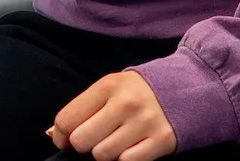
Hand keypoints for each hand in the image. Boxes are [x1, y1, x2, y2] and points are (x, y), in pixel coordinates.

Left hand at [49, 71, 177, 159]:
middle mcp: (124, 103)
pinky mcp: (161, 141)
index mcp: (107, 86)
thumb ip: (84, 107)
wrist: (187, 89)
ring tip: (117, 142)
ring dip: (106, 154)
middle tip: (96, 140)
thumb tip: (53, 134)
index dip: (61, 136)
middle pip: (82, 141)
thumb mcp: (111, 88)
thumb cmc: (138, 91)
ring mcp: (144, 123)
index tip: (66, 140)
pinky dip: (124, 160)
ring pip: (103, 155)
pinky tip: (131, 148)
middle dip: (84, 146)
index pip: (67, 119)